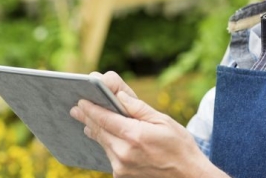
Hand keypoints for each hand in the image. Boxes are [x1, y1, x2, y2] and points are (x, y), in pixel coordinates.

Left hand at [70, 75, 226, 177]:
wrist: (189, 177)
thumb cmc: (180, 146)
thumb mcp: (163, 121)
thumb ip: (138, 108)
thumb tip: (119, 95)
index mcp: (134, 136)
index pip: (104, 118)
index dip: (90, 108)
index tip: (80, 100)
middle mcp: (124, 153)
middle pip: (99, 131)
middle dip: (87, 118)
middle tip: (76, 108)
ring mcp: (121, 167)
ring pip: (103, 144)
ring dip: (96, 131)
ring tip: (88, 120)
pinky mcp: (122, 176)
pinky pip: (110, 155)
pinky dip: (108, 144)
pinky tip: (107, 137)